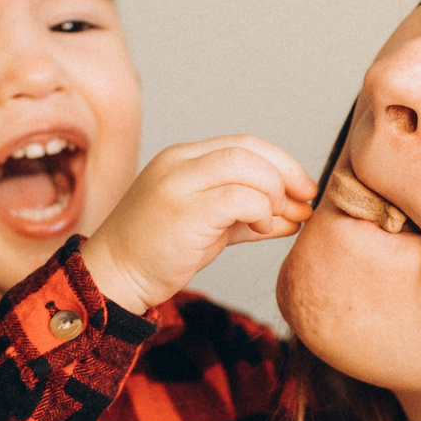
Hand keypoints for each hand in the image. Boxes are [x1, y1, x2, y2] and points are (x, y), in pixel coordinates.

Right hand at [83, 134, 315, 312]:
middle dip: (287, 172)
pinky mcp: (184, 211)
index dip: (280, 162)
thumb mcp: (211, 226)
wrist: (114, 276)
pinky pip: (240, 198)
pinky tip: (265, 228)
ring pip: (246, 166)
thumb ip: (248, 215)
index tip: (303, 187)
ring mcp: (179, 183)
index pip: (243, 143)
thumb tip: (294, 214)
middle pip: (248, 148)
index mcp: (184, 158)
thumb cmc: (159, 253)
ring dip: (274, 192)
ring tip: (277, 219)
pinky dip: (262, 211)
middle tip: (306, 199)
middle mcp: (180, 162)